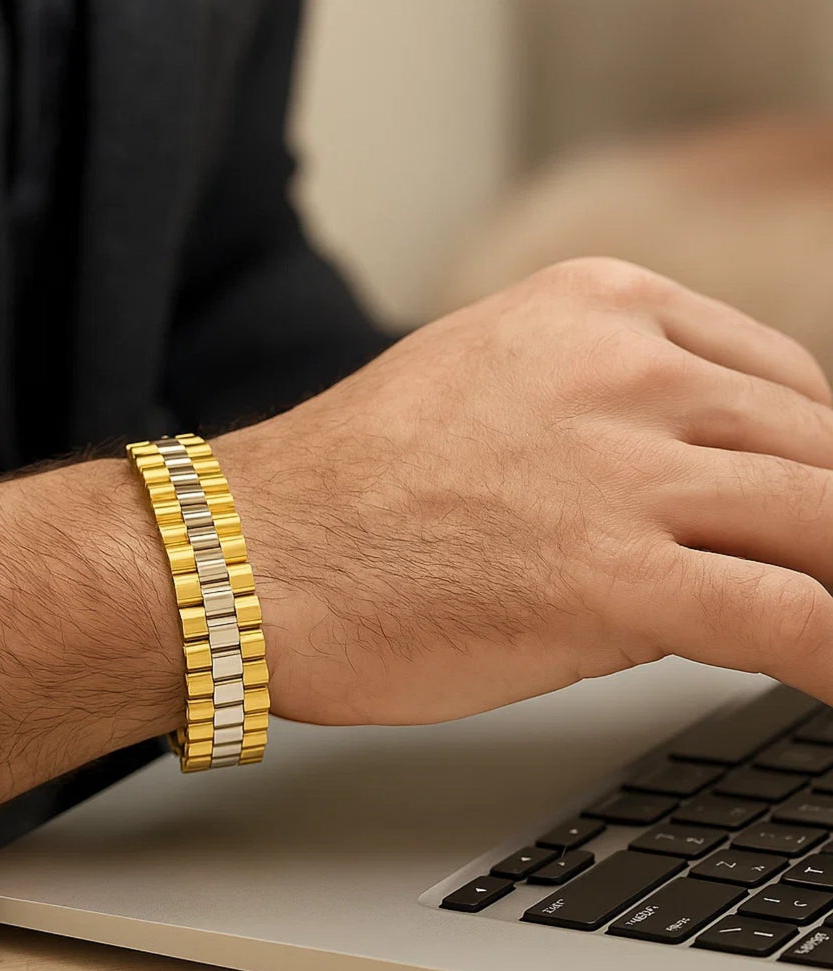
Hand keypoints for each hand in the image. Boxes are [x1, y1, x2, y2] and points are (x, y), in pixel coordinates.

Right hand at [214, 258, 832, 724]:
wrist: (242, 555)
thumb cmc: (347, 490)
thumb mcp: (488, 391)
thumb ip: (601, 415)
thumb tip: (690, 487)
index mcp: (596, 308)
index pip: (780, 380)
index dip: (813, 463)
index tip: (809, 521)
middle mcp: (624, 367)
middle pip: (816, 451)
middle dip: (832, 530)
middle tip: (824, 576)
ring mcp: (622, 466)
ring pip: (825, 525)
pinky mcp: (610, 575)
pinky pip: (790, 617)